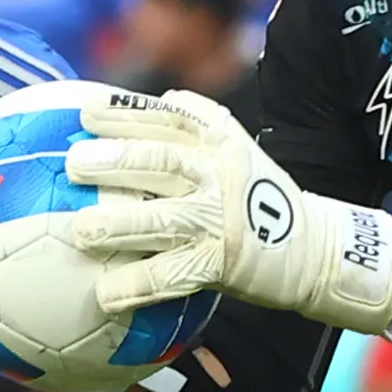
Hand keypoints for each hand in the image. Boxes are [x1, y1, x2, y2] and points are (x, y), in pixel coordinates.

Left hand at [65, 90, 391, 338]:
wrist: (319, 250)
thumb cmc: (266, 201)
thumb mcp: (242, 153)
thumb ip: (204, 126)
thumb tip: (164, 96)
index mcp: (222, 143)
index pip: (168, 120)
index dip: (125, 115)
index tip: (83, 113)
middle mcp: (222, 175)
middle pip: (162, 163)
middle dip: (114, 161)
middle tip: (73, 164)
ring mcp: (223, 219)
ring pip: (163, 218)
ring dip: (118, 224)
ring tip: (78, 231)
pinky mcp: (224, 261)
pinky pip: (174, 274)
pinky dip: (139, 285)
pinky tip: (106, 295)